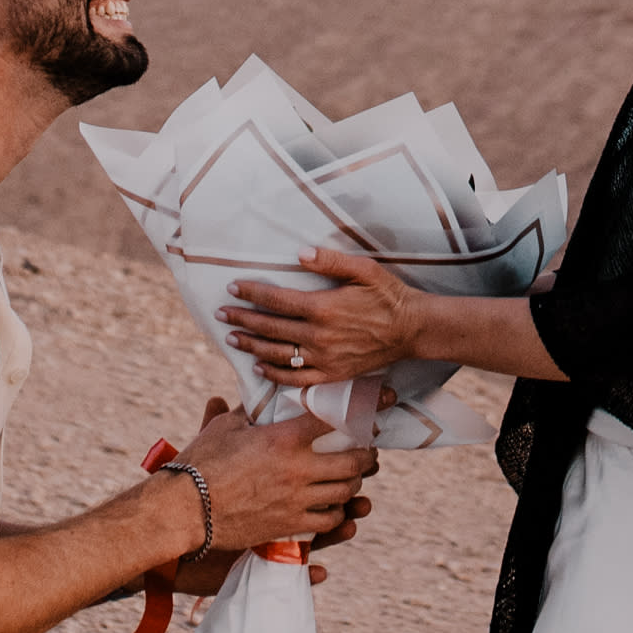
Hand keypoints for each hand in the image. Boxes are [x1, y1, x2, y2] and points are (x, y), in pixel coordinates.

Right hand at [171, 392, 377, 568]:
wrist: (185, 510)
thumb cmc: (200, 463)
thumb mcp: (225, 427)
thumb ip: (248, 411)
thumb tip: (259, 397)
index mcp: (284, 438)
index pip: (333, 419)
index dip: (362, 409)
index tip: (381, 403)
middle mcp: (297, 469)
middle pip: (352, 461)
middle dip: (367, 455)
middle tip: (369, 451)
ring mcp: (296, 500)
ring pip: (344, 492)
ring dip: (354, 483)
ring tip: (355, 478)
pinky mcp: (289, 526)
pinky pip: (327, 521)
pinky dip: (337, 513)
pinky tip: (335, 507)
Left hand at [221, 244, 423, 388]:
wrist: (411, 329)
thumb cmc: (388, 295)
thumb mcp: (364, 270)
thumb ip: (330, 261)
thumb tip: (300, 254)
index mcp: (323, 307)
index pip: (277, 300)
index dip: (251, 293)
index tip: (232, 287)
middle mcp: (319, 336)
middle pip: (270, 327)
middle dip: (242, 319)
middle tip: (221, 314)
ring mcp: (324, 359)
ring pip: (277, 354)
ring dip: (251, 346)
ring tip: (232, 338)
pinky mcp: (332, 375)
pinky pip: (296, 378)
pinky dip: (274, 374)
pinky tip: (259, 367)